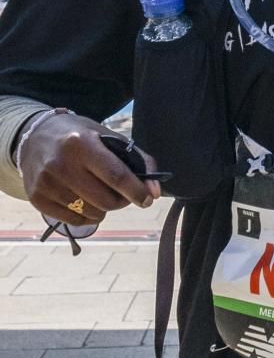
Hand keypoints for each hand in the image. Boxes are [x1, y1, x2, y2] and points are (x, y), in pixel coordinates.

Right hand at [17, 111, 160, 226]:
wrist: (35, 136)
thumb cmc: (79, 136)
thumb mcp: (107, 136)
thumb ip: (137, 159)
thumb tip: (154, 192)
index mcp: (81, 143)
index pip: (115, 175)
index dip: (136, 191)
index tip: (148, 199)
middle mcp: (61, 163)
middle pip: (105, 200)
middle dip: (122, 201)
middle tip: (124, 194)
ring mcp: (46, 183)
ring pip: (91, 213)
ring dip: (104, 209)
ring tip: (100, 193)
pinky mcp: (37, 198)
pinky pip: (74, 221)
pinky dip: (87, 216)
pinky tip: (85, 201)